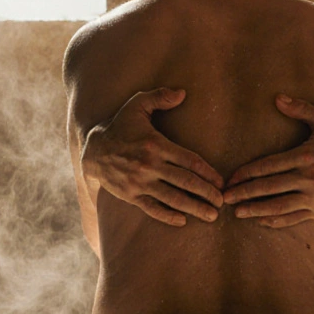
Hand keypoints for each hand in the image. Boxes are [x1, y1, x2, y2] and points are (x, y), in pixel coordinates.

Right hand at [81, 88, 224, 225]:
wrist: (92, 150)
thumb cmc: (119, 126)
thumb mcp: (137, 105)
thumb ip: (159, 97)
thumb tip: (182, 93)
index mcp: (156, 144)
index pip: (189, 160)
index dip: (208, 173)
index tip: (221, 182)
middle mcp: (149, 165)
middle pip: (185, 182)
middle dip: (207, 193)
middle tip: (222, 201)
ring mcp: (140, 183)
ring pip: (173, 198)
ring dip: (194, 208)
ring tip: (211, 215)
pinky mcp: (131, 195)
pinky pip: (152, 208)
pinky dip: (168, 216)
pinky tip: (182, 220)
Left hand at [222, 94, 313, 227]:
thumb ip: (302, 109)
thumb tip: (278, 98)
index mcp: (307, 156)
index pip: (269, 165)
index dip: (246, 173)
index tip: (231, 178)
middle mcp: (309, 178)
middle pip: (269, 187)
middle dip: (244, 193)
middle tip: (223, 197)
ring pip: (278, 206)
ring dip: (255, 210)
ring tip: (237, 212)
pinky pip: (292, 218)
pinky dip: (274, 221)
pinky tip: (259, 220)